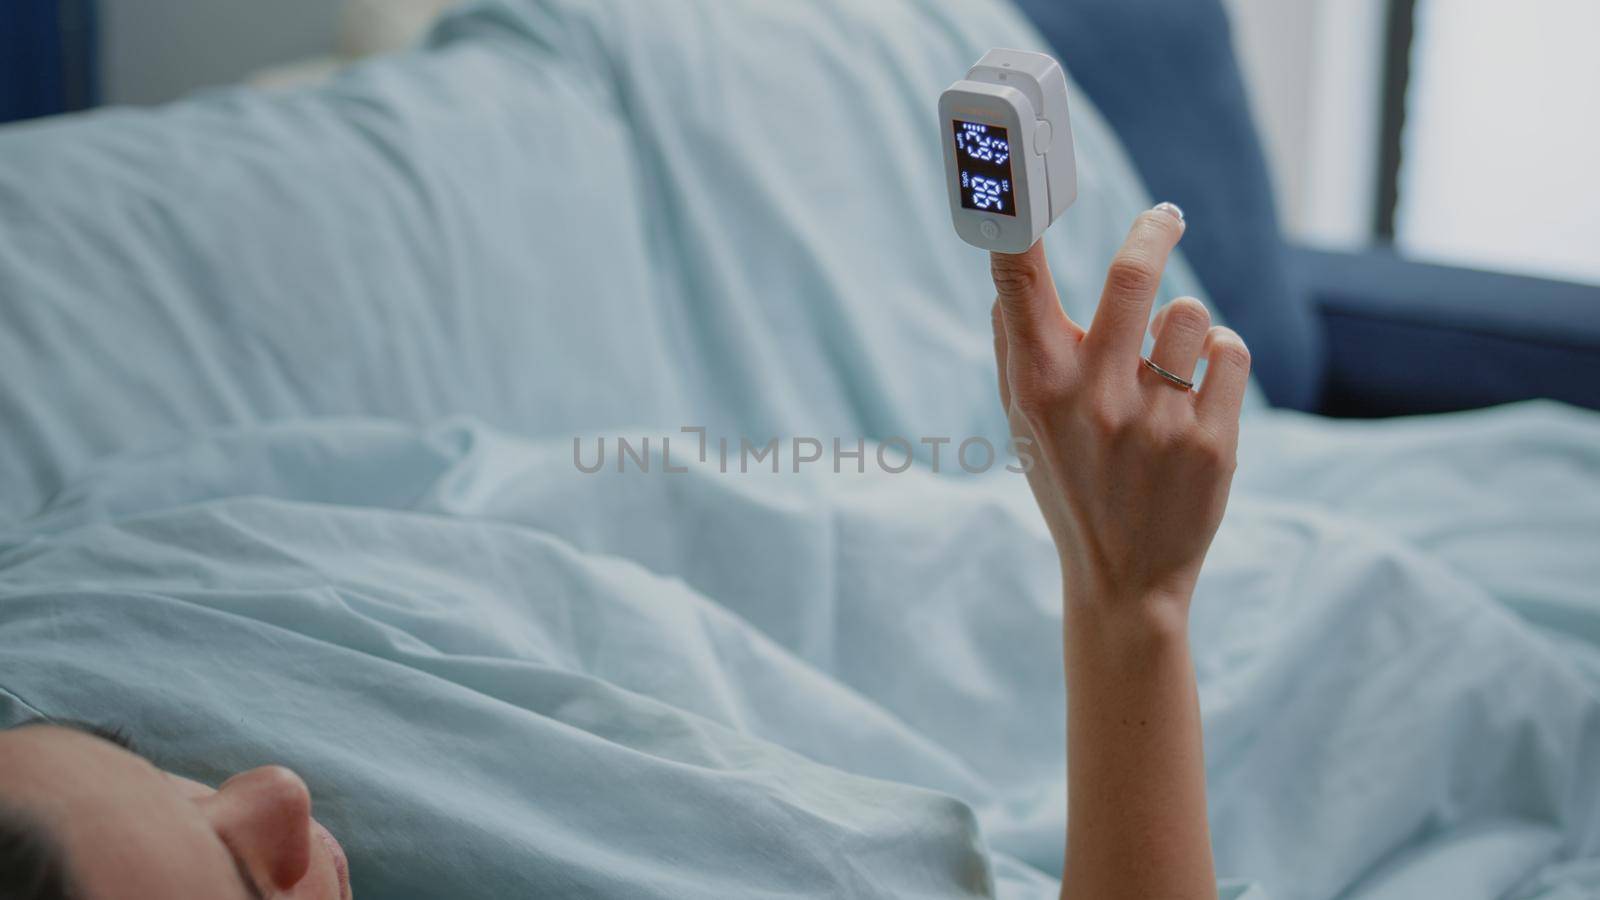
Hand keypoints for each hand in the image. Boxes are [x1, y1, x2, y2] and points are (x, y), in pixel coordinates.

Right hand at [990, 205, 1249, 620]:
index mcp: (1037, 385)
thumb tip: (1008, 272)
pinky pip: (1228, 353)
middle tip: (1165, 216)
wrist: (1124, 579)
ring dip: (1184, 328)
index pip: (1017, 281)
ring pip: (1191, 315)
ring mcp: (1156, 422)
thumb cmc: (1068, 483)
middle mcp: (1093, 398)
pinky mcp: (1212, 443)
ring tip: (1170, 368)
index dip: (1014, 219)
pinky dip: (1216, 362)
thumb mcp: (1023, 422)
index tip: (1020, 177)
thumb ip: (1016, 346)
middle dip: (1155, 229)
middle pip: (1134, 275)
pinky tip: (1197, 394)